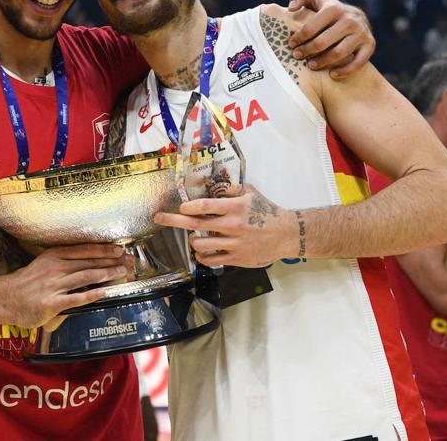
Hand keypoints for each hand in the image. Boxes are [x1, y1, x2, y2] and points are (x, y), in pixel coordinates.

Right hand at [0, 244, 128, 328]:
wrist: (3, 299)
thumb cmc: (25, 284)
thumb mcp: (42, 265)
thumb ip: (62, 264)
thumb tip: (85, 263)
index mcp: (53, 256)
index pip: (84, 249)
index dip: (104, 249)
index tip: (119, 248)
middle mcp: (55, 267)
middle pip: (89, 261)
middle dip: (112, 260)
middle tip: (129, 260)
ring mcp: (53, 285)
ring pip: (87, 276)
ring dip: (108, 273)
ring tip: (123, 273)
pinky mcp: (52, 303)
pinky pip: (78, 297)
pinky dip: (94, 294)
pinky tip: (107, 292)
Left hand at [154, 184, 289, 266]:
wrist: (287, 234)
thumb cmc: (267, 211)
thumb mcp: (250, 193)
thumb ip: (229, 189)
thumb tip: (209, 185)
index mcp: (236, 207)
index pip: (205, 206)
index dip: (188, 207)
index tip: (181, 207)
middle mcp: (233, 226)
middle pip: (196, 225)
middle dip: (173, 221)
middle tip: (159, 218)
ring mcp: (235, 243)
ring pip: (201, 245)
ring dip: (193, 240)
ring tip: (195, 237)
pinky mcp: (237, 258)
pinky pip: (211, 261)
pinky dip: (201, 257)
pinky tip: (203, 252)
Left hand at [285, 0, 374, 78]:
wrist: (356, 17)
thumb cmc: (327, 10)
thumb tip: (291, 8)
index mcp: (333, 8)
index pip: (310, 28)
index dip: (298, 38)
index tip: (291, 45)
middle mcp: (350, 20)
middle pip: (322, 42)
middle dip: (306, 51)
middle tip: (297, 56)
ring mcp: (361, 33)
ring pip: (338, 54)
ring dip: (322, 62)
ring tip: (311, 66)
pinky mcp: (370, 45)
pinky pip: (358, 62)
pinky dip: (344, 71)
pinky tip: (332, 75)